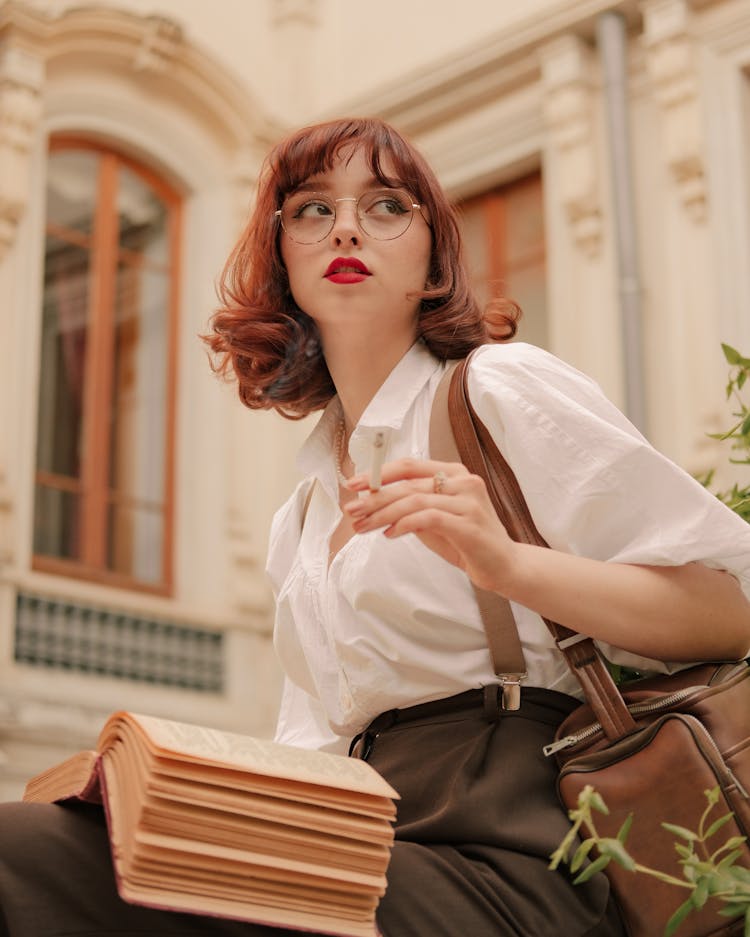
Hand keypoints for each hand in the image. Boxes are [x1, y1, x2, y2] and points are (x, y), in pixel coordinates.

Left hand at [343, 458, 518, 592]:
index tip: (354, 484)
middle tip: (352, 509)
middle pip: (408, 483)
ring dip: (383, 513)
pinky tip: (390, 534)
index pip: (410, 465)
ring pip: (414, 500)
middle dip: (374, 497)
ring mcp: (468, 501)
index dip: (379, 473)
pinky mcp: (469, 524)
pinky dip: (404, 524)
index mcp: (454, 473)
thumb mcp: (434, 521)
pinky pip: (428, 518)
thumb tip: (373, 502)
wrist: (505, 567)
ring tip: (364, 526)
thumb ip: (411, 508)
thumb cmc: (467, 542)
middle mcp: (463, 481)